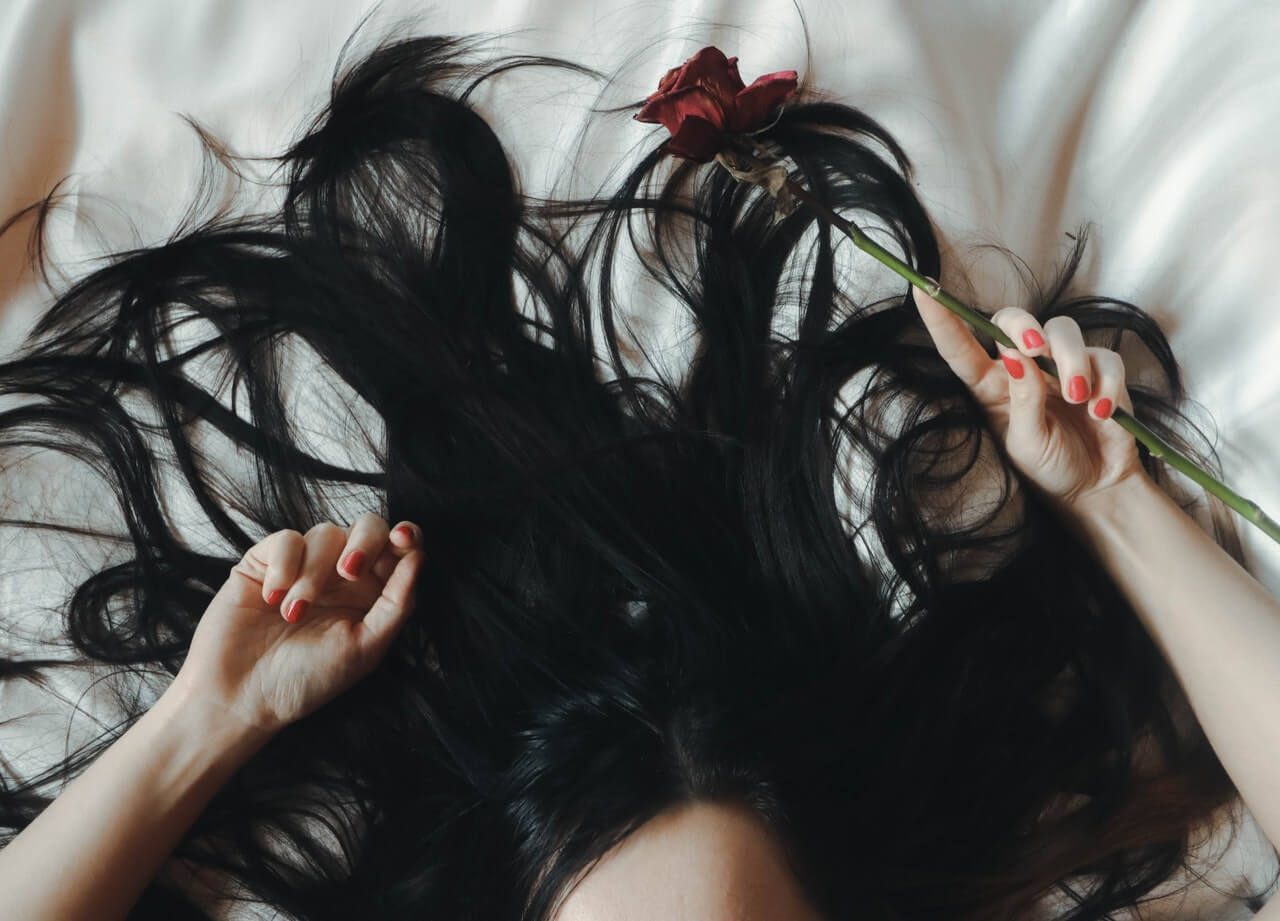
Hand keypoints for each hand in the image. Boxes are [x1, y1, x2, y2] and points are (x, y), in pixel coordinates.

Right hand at [170, 515, 425, 737]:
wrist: (240, 697)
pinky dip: (284, 566)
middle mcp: (341, 576)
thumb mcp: (364, 648)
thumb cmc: (306, 680)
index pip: (398, 550)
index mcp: (372, 595)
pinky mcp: (265, 562)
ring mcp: (304, 566)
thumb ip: (397, 603)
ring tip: (294, 615)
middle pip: (368, 527)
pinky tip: (272, 600)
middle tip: (349, 572)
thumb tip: (418, 557)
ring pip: (326, 534)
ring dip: (314, 574)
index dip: (407, 536)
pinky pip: (286, 539)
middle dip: (364, 542)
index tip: (403, 538)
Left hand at [912, 286, 1147, 511]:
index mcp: (992, 386)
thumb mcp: (1026, 442)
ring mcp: (1062, 367)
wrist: (1096, 490)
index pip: (961, 347)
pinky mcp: (1099, 372)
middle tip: (1035, 349)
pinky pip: (1104, 358)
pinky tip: (1101, 412)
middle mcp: (1024, 369)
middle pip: (1014, 320)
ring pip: (1063, 331)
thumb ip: (1023, 398)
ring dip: (1071, 361)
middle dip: (1024, 326)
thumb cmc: (1050, 468)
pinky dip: (1106, 382)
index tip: (922, 291)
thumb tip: (1014, 356)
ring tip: (1078, 398)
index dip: (942, 319)